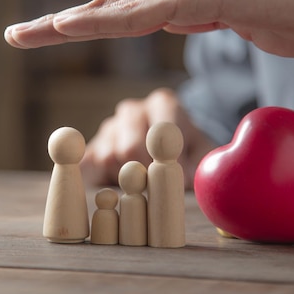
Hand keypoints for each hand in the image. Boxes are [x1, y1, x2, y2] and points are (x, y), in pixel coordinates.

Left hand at [5, 0, 293, 57]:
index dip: (79, 24)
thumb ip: (199, 21)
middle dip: (53, 25)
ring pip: (112, 8)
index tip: (45, 36)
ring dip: (62, 24)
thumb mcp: (233, 24)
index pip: (118, 12)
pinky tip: (68, 27)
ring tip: (22, 35)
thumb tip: (176, 23)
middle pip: (103, 7)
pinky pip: (140, 14)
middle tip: (13, 35)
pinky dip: (101, 23)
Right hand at [80, 88, 215, 189]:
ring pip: (110, 159)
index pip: (162, 130)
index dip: (168, 159)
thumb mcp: (202, 153)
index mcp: (163, 103)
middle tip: (158, 190)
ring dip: (127, 180)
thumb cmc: (188, 151)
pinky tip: (121, 185)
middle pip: (131, 147)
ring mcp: (110, 127)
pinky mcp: (92, 146)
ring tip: (143, 183)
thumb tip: (185, 178)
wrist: (166, 152)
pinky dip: (105, 181)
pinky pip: (92, 166)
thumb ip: (198, 163)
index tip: (174, 177)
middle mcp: (132, 110)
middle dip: (145, 174)